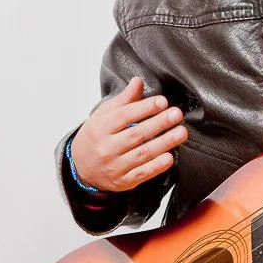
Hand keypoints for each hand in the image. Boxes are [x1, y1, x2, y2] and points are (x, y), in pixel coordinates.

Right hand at [69, 76, 187, 192]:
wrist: (81, 167)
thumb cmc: (95, 136)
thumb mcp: (103, 115)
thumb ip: (123, 99)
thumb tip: (138, 81)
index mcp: (99, 128)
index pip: (124, 116)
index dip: (144, 108)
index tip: (162, 101)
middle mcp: (106, 148)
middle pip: (135, 134)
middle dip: (159, 123)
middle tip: (176, 114)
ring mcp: (115, 166)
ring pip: (142, 154)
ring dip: (164, 143)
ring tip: (181, 132)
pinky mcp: (123, 181)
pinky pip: (142, 174)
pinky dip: (157, 166)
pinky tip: (170, 157)